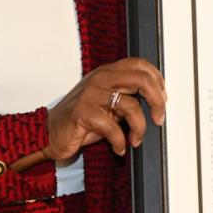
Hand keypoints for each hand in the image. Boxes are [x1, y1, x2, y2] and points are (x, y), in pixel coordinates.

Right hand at [13, 57, 165, 170]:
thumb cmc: (82, 120)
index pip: (140, 65)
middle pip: (141, 80)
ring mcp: (90, 94)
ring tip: (136, 139)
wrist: (49, 132)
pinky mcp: (82, 113)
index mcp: (107, 72)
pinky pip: (113, 127)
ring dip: (139, 128)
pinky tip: (119, 148)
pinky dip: (120, 142)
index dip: (157, 80)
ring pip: (131, 106)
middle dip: (157, 102)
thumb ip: (126, 96)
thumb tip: (156, 103)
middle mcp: (100, 79)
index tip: (163, 98)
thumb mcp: (107, 102)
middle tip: (159, 118)